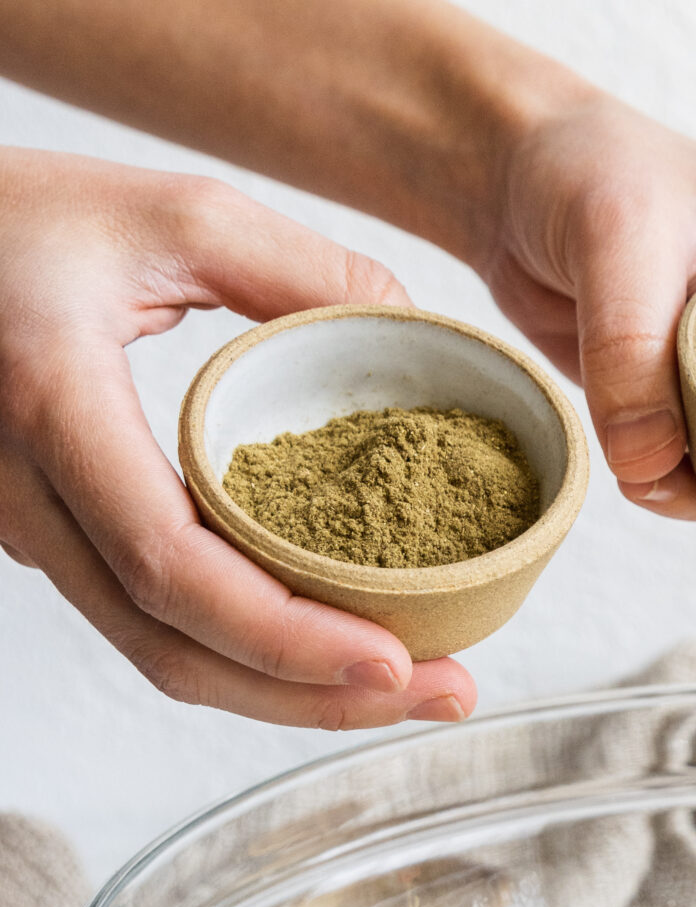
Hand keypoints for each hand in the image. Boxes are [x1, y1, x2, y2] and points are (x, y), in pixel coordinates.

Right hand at [0, 149, 474, 725]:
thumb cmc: (17, 217)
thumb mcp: (170, 211)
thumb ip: (298, 269)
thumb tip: (416, 329)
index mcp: (54, 407)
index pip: (172, 567)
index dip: (287, 636)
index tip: (394, 660)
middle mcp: (22, 494)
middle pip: (172, 647)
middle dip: (314, 695)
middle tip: (442, 692)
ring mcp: (22, 530)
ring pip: (156, 653)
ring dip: (285, 691)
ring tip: (409, 685)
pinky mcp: (43, 541)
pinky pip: (144, 621)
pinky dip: (242, 652)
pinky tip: (330, 644)